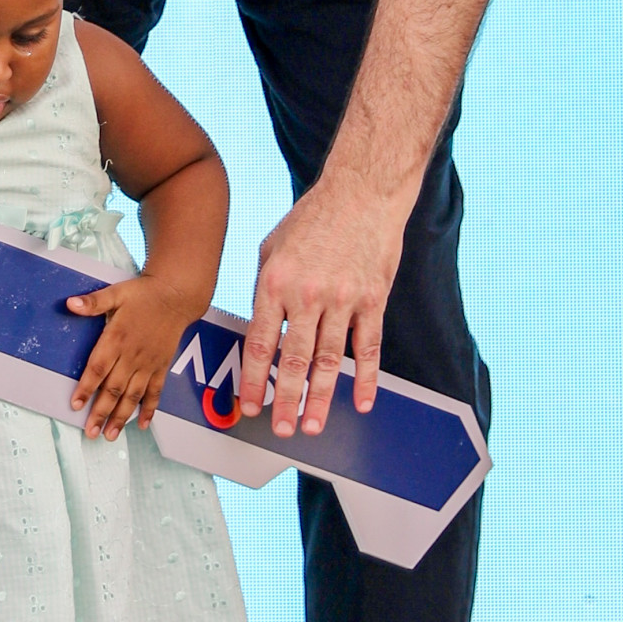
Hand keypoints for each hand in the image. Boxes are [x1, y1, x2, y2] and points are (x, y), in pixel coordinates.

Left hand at [66, 274, 190, 438]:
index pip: (98, 368)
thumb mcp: (115, 293)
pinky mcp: (161, 367)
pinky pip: (155, 392)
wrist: (176, 296)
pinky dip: (149, 409)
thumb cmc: (143, 294)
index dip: (86, 388)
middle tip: (91, 432)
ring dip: (121, 417)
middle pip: (113, 389)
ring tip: (110, 435)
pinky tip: (141, 424)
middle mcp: (132, 355)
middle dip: (101, 412)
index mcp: (117, 338)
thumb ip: (93, 302)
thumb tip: (69, 303)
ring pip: (132, 396)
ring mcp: (148, 364)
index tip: (76, 405)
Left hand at [240, 180, 405, 437]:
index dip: (254, 380)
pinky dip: (366, 379)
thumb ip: (264, 290)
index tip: (249, 406)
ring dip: (321, 399)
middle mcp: (308, 294)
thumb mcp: (271, 248)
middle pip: (294, 360)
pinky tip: (363, 402)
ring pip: (330, 361)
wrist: (362, 192)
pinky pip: (369, 348)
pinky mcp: (373, 300)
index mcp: (275, 282)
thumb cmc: (312, 219)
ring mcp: (343, 299)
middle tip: (281, 429)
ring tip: (313, 426)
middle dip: (286, 400)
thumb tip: (261, 331)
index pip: (260, 343)